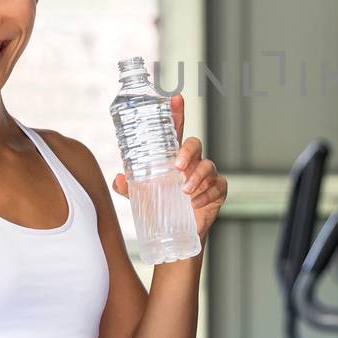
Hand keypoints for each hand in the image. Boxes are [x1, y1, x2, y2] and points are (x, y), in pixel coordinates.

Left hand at [113, 94, 226, 237]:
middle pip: (194, 144)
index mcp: (173, 158)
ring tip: (185, 191)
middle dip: (188, 152)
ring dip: (197, 177)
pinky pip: (217, 186)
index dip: (177, 113)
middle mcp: (191, 163)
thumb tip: (118, 178)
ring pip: (208, 166)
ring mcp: (206, 176)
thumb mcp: (141, 199)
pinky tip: (195, 202)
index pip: (175, 131)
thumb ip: (129, 188)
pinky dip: (206, 194)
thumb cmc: (160, 211)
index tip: (176, 99)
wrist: (177, 238)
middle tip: (179, 166)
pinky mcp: (218, 190)